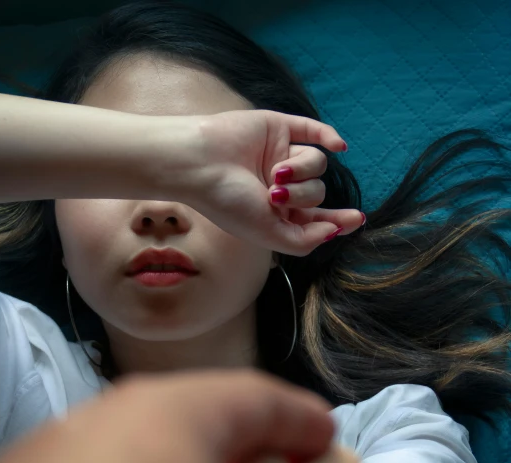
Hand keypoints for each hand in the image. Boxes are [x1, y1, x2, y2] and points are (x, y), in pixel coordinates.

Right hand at [186, 109, 363, 255]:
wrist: (199, 164)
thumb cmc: (227, 202)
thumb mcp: (267, 234)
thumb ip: (302, 240)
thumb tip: (334, 231)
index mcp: (277, 213)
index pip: (316, 218)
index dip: (338, 220)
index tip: (357, 219)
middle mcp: (281, 185)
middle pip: (317, 192)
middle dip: (302, 195)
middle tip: (274, 195)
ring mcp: (280, 155)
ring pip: (317, 164)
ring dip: (301, 171)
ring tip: (274, 173)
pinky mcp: (278, 129)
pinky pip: (312, 131)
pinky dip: (328, 136)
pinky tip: (340, 145)